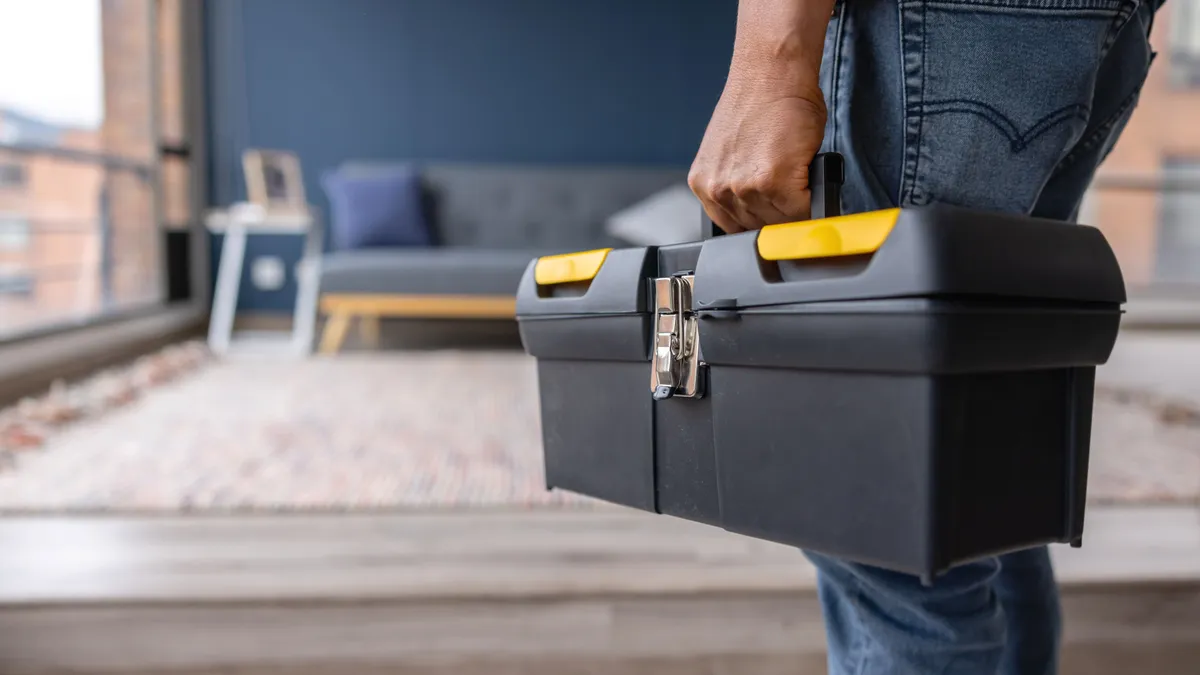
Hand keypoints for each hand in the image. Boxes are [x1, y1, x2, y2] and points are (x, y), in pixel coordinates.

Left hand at [688, 0, 834, 232]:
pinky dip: (813, 197)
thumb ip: (740, 186)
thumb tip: (762, 211)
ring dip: (798, 206)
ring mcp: (742, 188)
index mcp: (704, 185)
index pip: (736, 228)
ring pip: (781, 222)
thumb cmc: (762, 104)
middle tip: (794, 188)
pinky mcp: (771, 183)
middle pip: (759, 228)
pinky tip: (809, 172)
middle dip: (781, 213)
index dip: (762, 220)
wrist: (772, 72)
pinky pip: (800, 211)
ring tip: (800, 174)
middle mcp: (718, 190)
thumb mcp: (734, 155)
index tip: (777, 213)